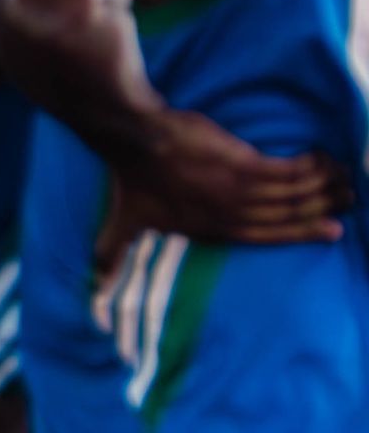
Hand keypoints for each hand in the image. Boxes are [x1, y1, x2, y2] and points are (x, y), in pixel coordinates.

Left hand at [100, 110, 348, 258]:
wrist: (137, 143)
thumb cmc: (131, 182)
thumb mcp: (122, 226)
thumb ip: (111, 255)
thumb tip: (90, 289)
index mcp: (210, 231)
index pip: (262, 237)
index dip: (296, 234)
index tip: (327, 231)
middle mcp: (228, 217)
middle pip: (284, 219)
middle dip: (318, 212)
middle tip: (349, 204)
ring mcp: (236, 193)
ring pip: (291, 195)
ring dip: (322, 186)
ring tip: (346, 179)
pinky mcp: (242, 166)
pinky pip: (287, 171)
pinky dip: (310, 167)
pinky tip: (326, 158)